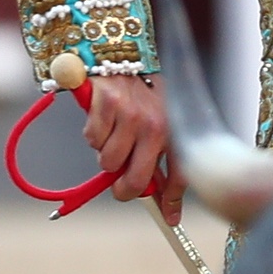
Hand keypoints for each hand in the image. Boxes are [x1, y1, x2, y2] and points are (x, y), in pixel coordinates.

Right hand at [78, 74, 188, 223]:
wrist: (121, 52)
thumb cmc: (144, 92)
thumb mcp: (161, 119)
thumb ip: (161, 157)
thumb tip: (164, 202)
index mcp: (175, 129)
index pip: (180, 174)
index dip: (172, 202)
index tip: (171, 220)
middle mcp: (156, 124)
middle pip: (135, 182)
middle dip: (124, 189)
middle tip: (120, 183)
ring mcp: (130, 115)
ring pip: (108, 162)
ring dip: (106, 153)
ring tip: (115, 131)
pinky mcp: (105, 106)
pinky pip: (92, 139)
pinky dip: (93, 133)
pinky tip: (103, 116)